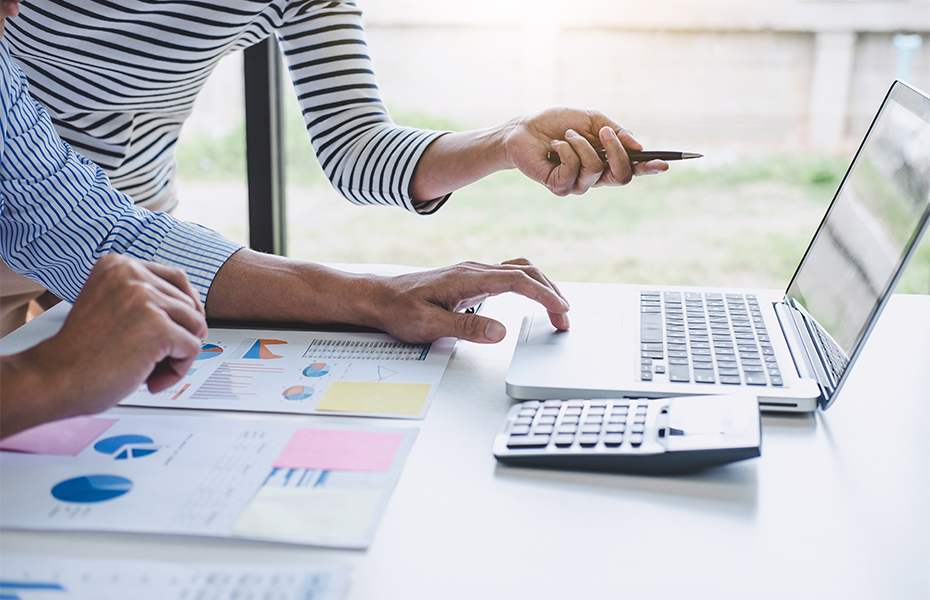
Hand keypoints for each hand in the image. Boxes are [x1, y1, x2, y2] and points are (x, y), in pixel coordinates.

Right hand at [1, 254, 206, 436]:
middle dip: (179, 336)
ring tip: (148, 370)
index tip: (180, 327)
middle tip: (153, 359)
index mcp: (118, 264)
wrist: (54, 378)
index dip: (186, 307)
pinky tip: (150, 379)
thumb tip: (195, 307)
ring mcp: (145, 298)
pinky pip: (193, 348)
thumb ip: (145, 299)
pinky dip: (177, 370)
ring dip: (178, 355)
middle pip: (190, 305)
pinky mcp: (158, 325)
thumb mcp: (112, 306)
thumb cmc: (80, 352)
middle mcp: (131, 274)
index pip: (178, 278)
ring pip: (196, 326)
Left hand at [369, 258, 569, 343]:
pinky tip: (532, 297)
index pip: (516, 281)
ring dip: (541, 287)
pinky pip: (508, 275)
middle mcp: (473, 270)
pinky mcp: (471, 279)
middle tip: (564, 319)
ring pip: (518, 271)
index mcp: (467, 278)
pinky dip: (528, 285)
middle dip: (550, 293)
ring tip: (555, 309)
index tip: (561, 310)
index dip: (543, 295)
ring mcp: (473, 272)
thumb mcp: (429, 325)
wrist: (379, 298)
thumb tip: (500, 331)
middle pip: (524, 273)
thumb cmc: (399, 310)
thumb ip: (466, 327)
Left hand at [502, 107, 668, 195]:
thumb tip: (638, 146)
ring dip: (582, 145)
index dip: (650, 169)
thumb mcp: (590, 120)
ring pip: (595, 170)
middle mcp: (594, 177)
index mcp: (605, 161)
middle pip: (622, 177)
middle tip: (604, 132)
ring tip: (566, 135)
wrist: (523, 129)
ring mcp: (576, 185)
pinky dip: (566, 150)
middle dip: (617, 152)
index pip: (632, 170)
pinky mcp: (558, 186)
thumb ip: (615, 132)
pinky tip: (554, 146)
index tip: (664, 164)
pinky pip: (572, 170)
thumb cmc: (557, 124)